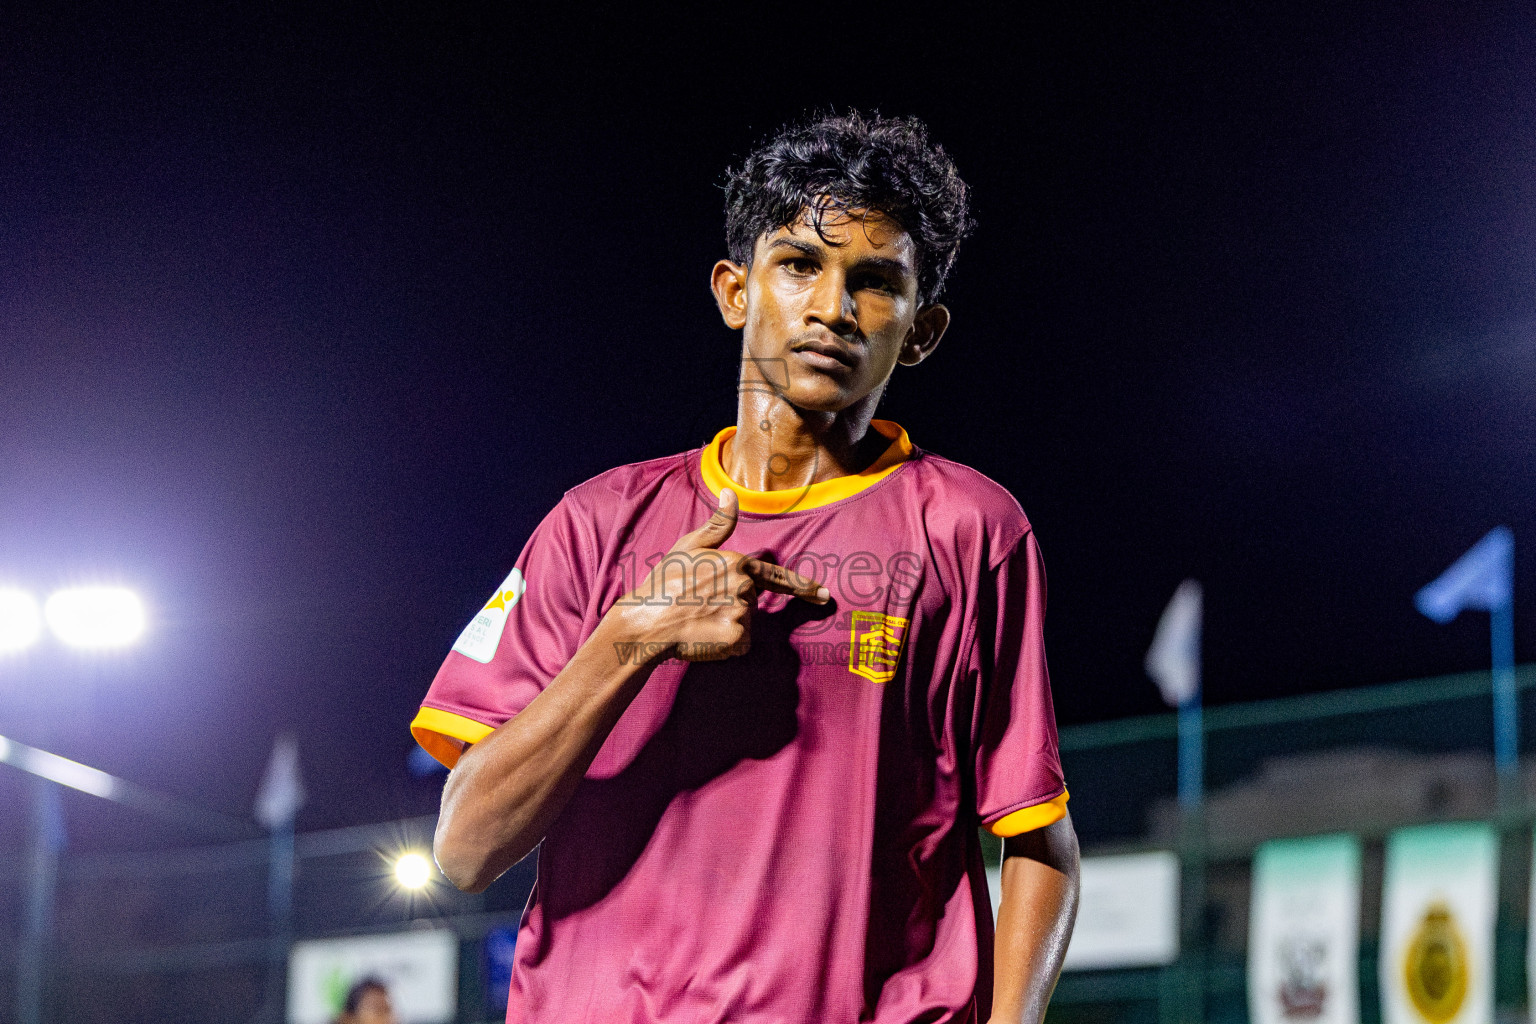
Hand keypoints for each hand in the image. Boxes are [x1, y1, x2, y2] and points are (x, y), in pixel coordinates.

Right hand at [613, 489, 829, 660]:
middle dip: (732, 604)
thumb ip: (718, 523)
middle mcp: (745, 587)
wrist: (647, 622)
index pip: (777, 577)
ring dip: (727, 624)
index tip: (824, 595)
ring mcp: (742, 613)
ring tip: (698, 620)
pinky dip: (724, 645)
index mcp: (738, 563)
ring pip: (745, 623)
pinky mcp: (736, 638)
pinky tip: (703, 636)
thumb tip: (732, 492)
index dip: (803, 587)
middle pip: (751, 600)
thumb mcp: (689, 546)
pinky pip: (739, 644)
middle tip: (700, 604)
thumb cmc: (665, 582)